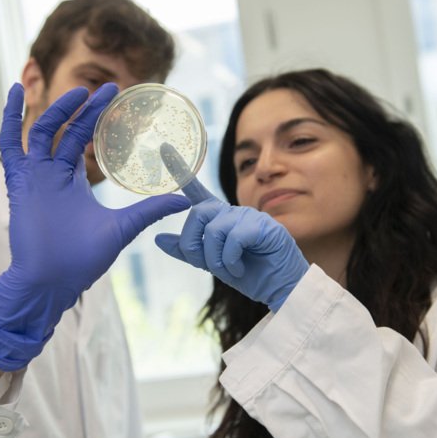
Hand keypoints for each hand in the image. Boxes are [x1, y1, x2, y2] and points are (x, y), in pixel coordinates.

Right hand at [0, 83, 189, 370]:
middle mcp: (52, 173)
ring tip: (79, 92)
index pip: (83, 137)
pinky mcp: (18, 183)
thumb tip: (186, 201)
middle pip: (67, 129)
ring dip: (57, 109)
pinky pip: (8, 144)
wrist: (53, 282)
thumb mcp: (123, 228)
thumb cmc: (82, 260)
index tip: (115, 95)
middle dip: (85, 108)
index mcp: (73, 180)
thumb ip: (149, 210)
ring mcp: (34, 176)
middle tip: (108, 88)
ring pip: (41, 131)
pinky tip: (12, 93)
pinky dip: (8, 118)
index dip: (96, 116)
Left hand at [155, 145, 308, 311]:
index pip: (197, 192)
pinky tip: (240, 268)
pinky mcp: (264, 226)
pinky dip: (231, 259)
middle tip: (207, 264)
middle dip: (194, 243)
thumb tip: (158, 238)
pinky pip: (234, 237)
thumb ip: (187, 250)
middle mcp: (232, 212)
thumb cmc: (249, 274)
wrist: (278, 289)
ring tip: (230, 269)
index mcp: (219, 218)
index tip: (165, 149)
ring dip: (216, 258)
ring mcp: (249, 216)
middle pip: (198, 214)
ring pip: (215, 229)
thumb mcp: (211, 263)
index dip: (181, 171)